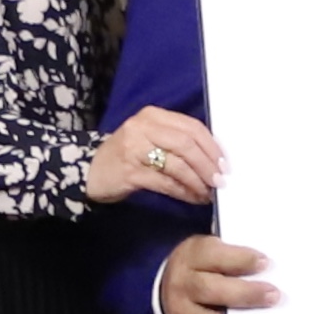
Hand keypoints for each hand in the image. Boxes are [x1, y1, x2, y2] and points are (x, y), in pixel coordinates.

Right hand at [87, 105, 221, 208]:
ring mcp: (134, 149)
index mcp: (153, 115)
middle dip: (207, 164)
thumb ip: (177, 141)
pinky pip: (165, 182)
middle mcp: (143, 127)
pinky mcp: (130, 172)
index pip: (191, 126)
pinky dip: (183, 192)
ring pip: (177, 164)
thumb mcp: (150, 138)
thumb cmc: (127, 155)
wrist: (89, 171)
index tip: (225, 163)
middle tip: (220, 181)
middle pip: (186, 144)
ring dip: (197, 181)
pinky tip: (193, 198)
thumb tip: (214, 158)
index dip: (212, 145)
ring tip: (208, 193)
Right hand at [159, 234, 278, 313]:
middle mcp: (183, 284)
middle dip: (244, 293)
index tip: (265, 263)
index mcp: (191, 255)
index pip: (212, 255)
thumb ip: (234, 257)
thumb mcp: (212, 251)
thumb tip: (268, 269)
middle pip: (209, 289)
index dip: (240, 259)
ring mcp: (183, 312)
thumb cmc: (202, 266)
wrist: (169, 288)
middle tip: (273, 295)